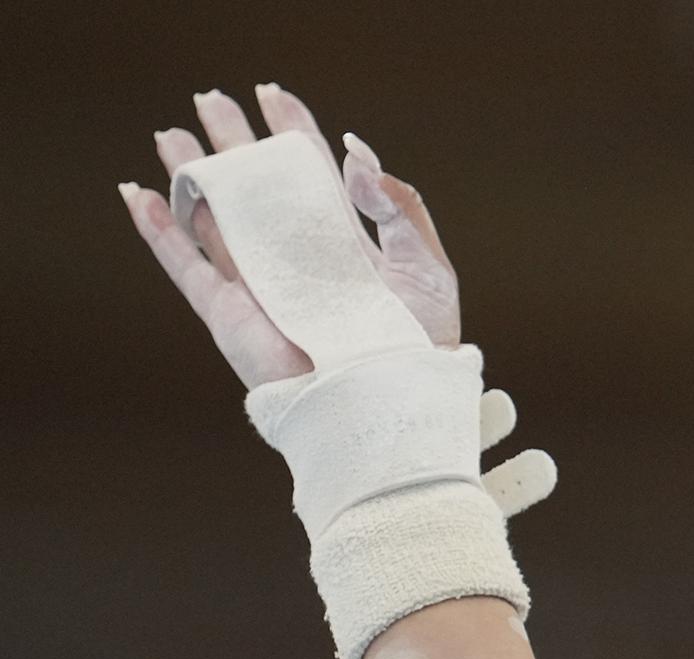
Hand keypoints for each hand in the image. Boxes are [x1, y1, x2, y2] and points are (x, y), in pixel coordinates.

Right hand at [119, 83, 460, 388]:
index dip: (293, 133)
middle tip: (211, 101)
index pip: (314, 175)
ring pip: (215, 220)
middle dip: (234, 143)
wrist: (392, 400)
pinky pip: (187, 268)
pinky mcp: (232, 316)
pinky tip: (140, 197)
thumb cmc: (421, 342)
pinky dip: (161, 233)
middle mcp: (300, 259)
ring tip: (169, 137)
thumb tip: (356, 153)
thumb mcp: (426, 266)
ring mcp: (263, 286)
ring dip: (191, 176)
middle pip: (258, 189)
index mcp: (347, 242)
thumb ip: (397, 207)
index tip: (273, 95)